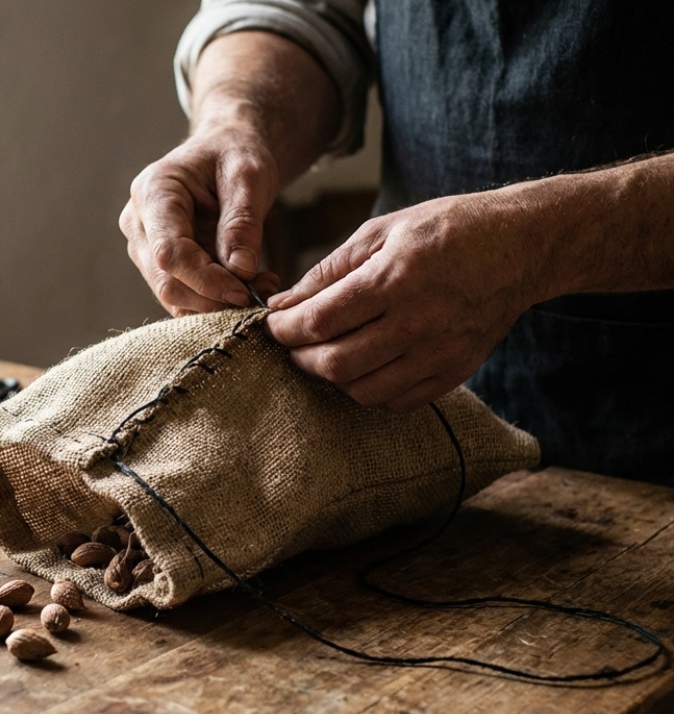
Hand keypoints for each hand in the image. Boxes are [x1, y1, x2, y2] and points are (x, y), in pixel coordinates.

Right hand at [119, 124, 281, 315]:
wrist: (224, 151)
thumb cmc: (234, 154)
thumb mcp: (249, 176)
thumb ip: (242, 222)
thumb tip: (240, 270)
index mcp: (153, 192)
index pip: (169, 252)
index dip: (205, 280)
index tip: (245, 292)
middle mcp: (138, 223)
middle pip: (166, 280)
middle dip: (213, 298)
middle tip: (261, 294)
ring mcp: (144, 247)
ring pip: (172, 294)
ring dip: (216, 303)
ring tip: (261, 285)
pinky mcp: (158, 264)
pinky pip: (181, 295)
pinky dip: (213, 300)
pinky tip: (246, 286)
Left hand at [265, 192, 543, 411]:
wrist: (522, 246)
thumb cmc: (445, 230)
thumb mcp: (381, 231)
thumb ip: (328, 272)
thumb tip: (282, 305)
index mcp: (394, 278)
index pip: (319, 322)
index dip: (283, 330)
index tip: (273, 325)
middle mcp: (418, 321)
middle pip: (335, 365)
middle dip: (300, 358)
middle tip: (293, 344)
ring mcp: (439, 352)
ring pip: (363, 391)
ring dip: (333, 378)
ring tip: (327, 354)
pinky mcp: (455, 371)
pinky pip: (397, 401)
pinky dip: (369, 391)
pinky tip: (364, 367)